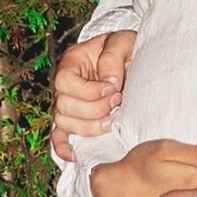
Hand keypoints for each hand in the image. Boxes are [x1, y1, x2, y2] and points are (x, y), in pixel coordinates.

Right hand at [51, 29, 136, 160]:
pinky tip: (75, 154)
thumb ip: (112, 57)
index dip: (88, 90)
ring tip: (112, 119)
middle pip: (64, 106)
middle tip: (117, 102)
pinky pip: (59, 137)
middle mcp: (66, 84)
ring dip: (89, 126)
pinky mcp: (75, 119)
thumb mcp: (123, 42)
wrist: (137, 59)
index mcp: (73, 61)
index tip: (113, 88)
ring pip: (64, 123)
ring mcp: (69, 103)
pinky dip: (64, 147)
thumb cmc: (127, 48)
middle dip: (93, 109)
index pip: (64, 81)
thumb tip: (109, 83)